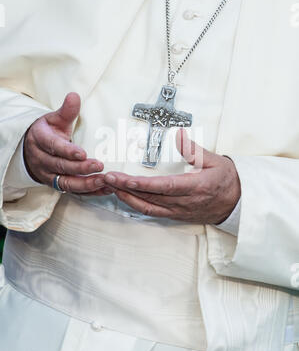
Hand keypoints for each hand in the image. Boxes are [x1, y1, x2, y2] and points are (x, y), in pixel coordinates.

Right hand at [24, 92, 112, 194]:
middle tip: (99, 166)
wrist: (32, 149)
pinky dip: (90, 191)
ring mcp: (49, 174)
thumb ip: (66, 111)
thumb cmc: (47, 132)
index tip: (82, 153)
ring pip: (66, 183)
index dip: (67, 151)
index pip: (53, 146)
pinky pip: (73, 191)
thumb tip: (74, 96)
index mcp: (40, 140)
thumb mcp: (54, 119)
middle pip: (61, 166)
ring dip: (86, 184)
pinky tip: (104, 188)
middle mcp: (42, 160)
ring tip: (103, 181)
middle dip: (80, 168)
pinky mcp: (58, 185)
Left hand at [104, 129, 240, 223]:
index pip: (163, 187)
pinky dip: (136, 205)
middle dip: (125, 188)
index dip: (140, 184)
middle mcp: (185, 202)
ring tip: (111, 186)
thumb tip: (178, 135)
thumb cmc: (227, 180)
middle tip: (107, 178)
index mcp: (195, 186)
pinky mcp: (176, 215)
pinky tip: (125, 197)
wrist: (237, 203)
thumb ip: (194, 149)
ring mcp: (179, 211)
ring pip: (148, 207)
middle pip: (149, 198)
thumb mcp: (215, 160)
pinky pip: (152, 212)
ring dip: (127, 198)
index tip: (122, 178)